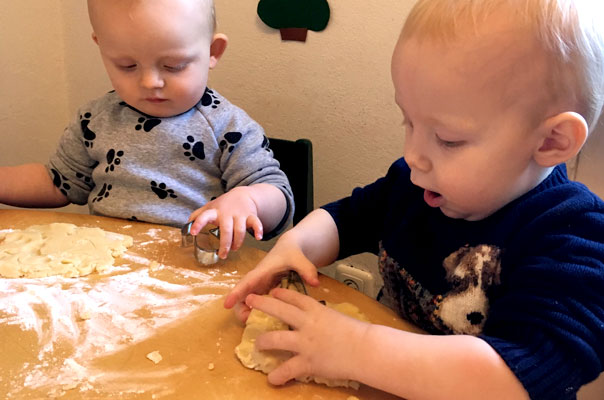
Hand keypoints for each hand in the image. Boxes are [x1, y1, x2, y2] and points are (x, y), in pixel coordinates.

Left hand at [188, 186, 262, 258]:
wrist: (242, 194)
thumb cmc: (223, 204)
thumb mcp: (209, 207)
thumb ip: (197, 215)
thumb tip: (186, 226)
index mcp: (214, 212)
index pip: (204, 216)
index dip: (198, 224)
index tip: (193, 233)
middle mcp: (227, 213)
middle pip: (226, 230)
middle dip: (225, 244)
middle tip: (223, 254)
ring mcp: (239, 214)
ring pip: (240, 230)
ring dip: (237, 242)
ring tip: (234, 248)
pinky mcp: (251, 215)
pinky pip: (255, 222)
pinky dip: (258, 230)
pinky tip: (258, 237)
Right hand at [223, 233, 319, 321]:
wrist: (291, 248)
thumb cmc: (291, 252)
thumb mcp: (299, 258)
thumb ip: (307, 269)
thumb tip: (315, 283)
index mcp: (262, 271)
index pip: (247, 282)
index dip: (236, 293)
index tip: (226, 304)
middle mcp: (257, 280)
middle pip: (243, 295)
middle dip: (240, 308)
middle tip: (246, 320)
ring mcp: (260, 287)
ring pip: (248, 302)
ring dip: (248, 312)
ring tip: (256, 324)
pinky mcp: (265, 292)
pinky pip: (257, 304)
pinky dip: (258, 313)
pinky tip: (267, 324)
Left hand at [245, 288, 369, 384]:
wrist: (365, 349)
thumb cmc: (357, 333)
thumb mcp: (337, 318)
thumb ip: (323, 318)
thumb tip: (316, 320)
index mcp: (316, 310)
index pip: (295, 297)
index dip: (282, 294)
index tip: (273, 292)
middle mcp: (306, 323)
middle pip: (279, 310)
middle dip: (262, 304)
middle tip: (250, 301)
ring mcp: (304, 343)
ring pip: (275, 339)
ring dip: (263, 341)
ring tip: (258, 344)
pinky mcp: (307, 362)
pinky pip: (287, 369)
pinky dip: (278, 376)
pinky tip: (271, 379)